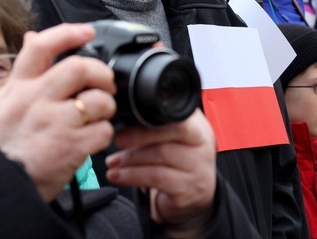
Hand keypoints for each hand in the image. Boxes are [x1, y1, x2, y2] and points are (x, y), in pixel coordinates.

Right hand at [0, 24, 116, 201]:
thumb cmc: (4, 145)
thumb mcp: (4, 102)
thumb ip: (24, 72)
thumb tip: (34, 37)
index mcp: (19, 87)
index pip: (41, 46)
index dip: (68, 33)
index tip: (87, 31)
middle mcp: (35, 101)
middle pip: (79, 68)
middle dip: (101, 73)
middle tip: (104, 84)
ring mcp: (53, 123)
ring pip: (98, 100)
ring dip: (106, 106)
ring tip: (98, 115)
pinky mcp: (70, 147)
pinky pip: (103, 131)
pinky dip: (104, 134)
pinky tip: (92, 138)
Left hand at [106, 109, 216, 235]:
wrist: (195, 199)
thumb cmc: (178, 164)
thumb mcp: (174, 140)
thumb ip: (158, 126)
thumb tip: (126, 118)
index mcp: (198, 127)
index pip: (177, 116)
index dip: (151, 118)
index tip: (127, 121)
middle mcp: (203, 145)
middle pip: (172, 132)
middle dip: (139, 136)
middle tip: (118, 139)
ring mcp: (198, 169)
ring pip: (161, 156)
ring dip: (131, 159)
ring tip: (112, 162)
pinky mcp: (188, 189)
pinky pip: (156, 178)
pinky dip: (132, 176)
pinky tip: (118, 176)